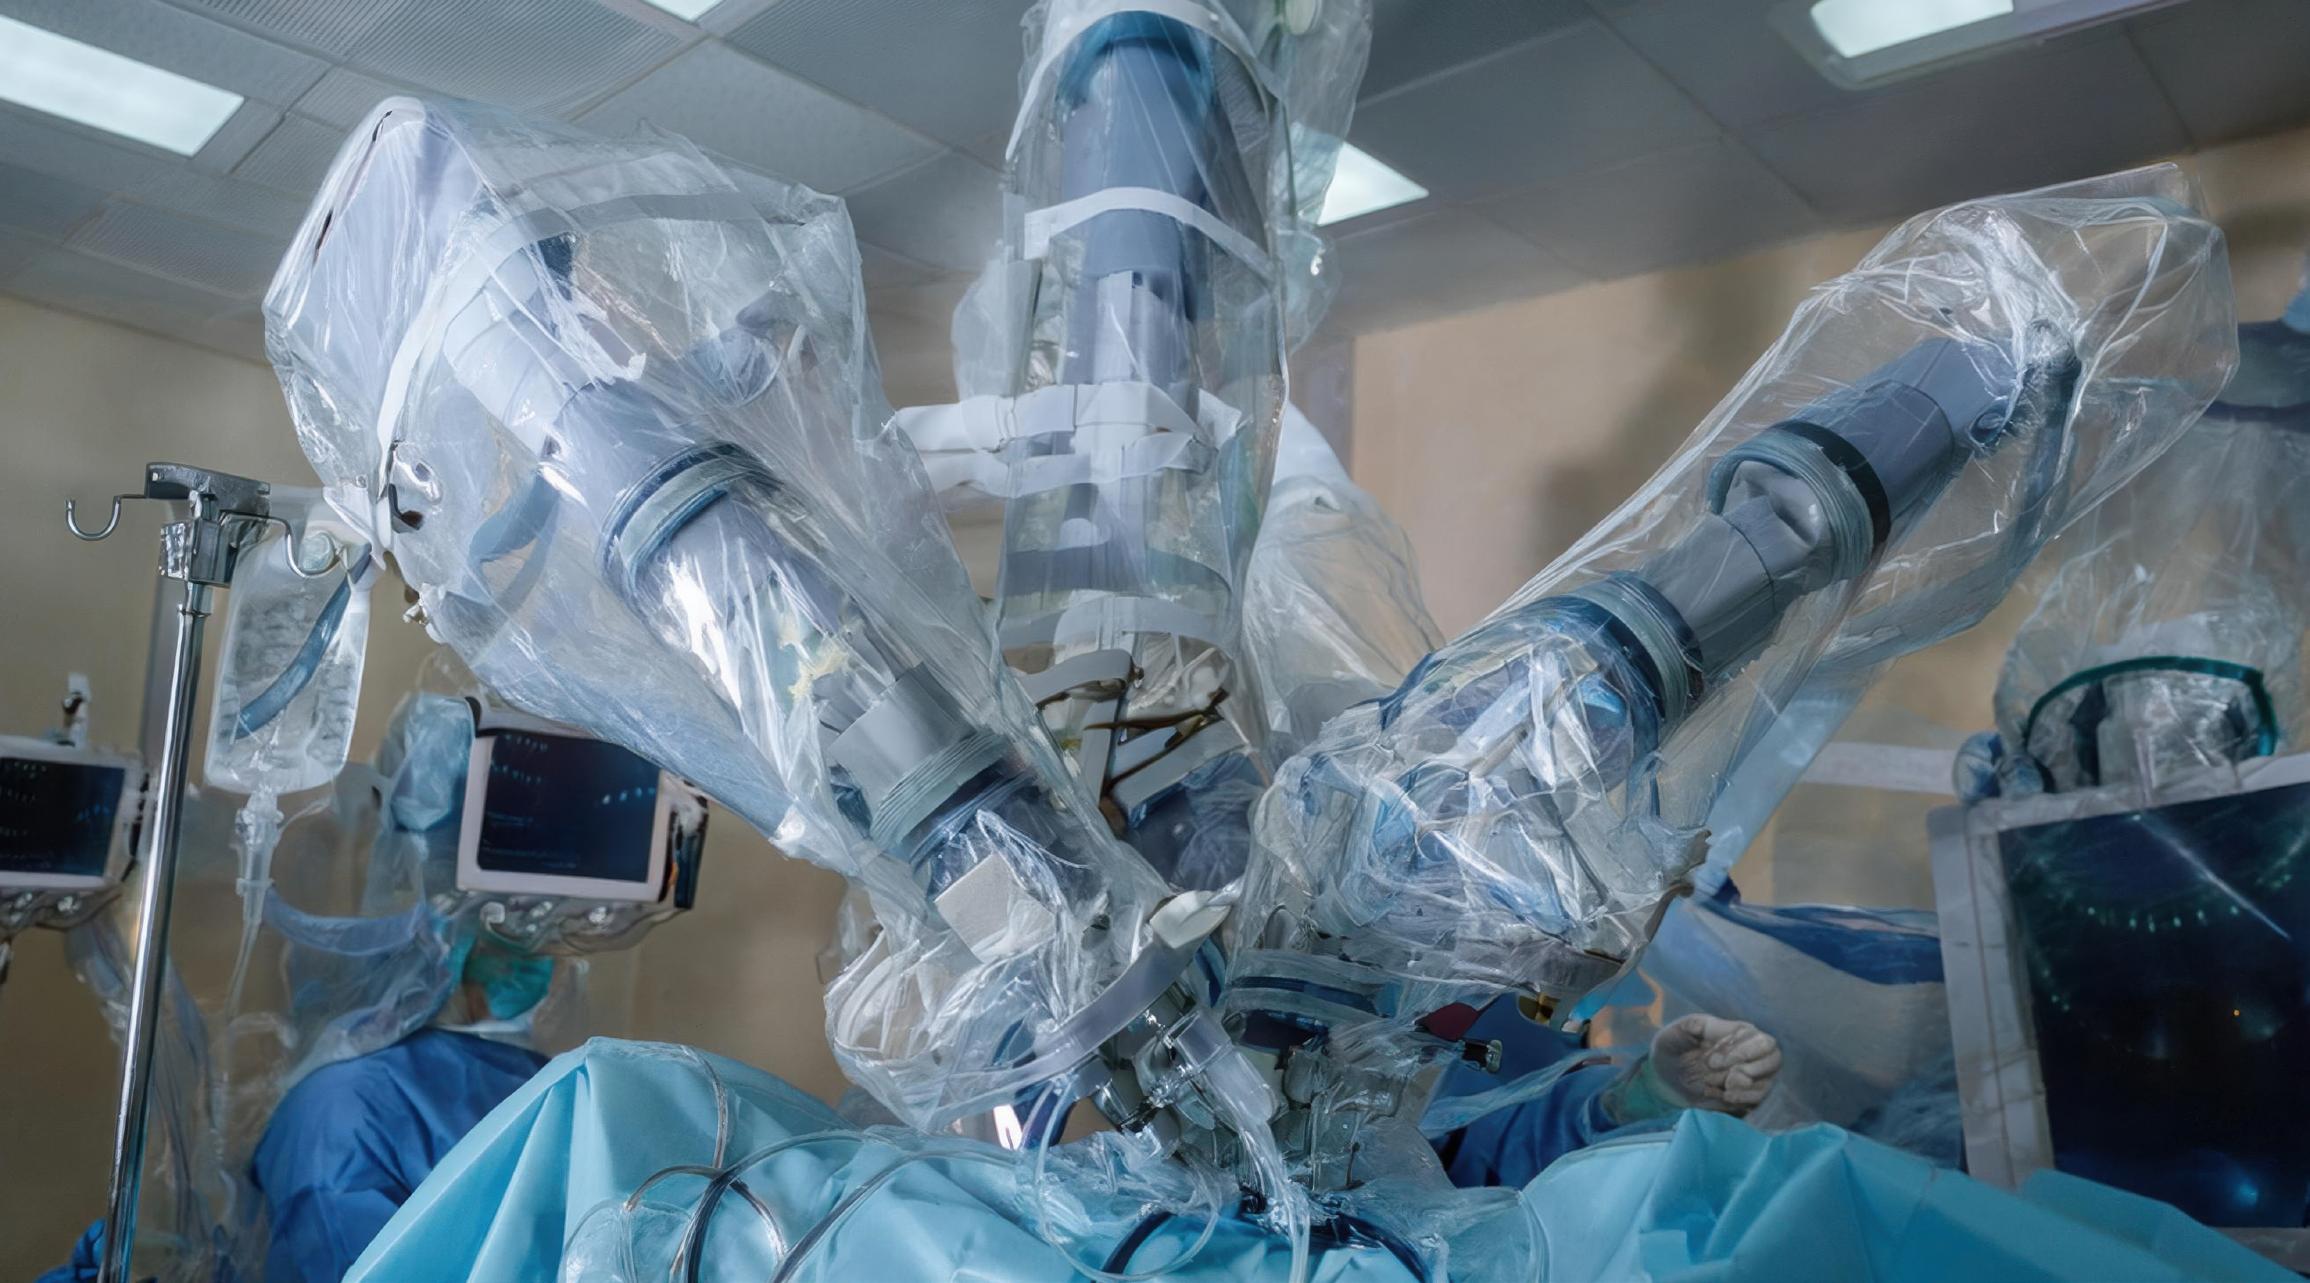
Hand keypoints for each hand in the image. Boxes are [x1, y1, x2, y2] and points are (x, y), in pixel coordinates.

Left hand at [1648, 1013, 1780, 1113]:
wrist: (1666, 1078)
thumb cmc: (1674, 1048)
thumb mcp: (1677, 1032)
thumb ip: (1696, 1025)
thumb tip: (1720, 1028)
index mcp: (1739, 1032)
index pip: (1759, 1039)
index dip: (1738, 1052)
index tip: (1711, 1061)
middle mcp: (1753, 1051)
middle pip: (1774, 1058)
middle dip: (1748, 1069)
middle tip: (1722, 1076)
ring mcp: (1754, 1075)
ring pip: (1768, 1081)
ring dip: (1742, 1087)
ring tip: (1719, 1087)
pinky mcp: (1749, 1095)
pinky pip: (1761, 1100)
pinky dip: (1743, 1100)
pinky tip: (1723, 1096)